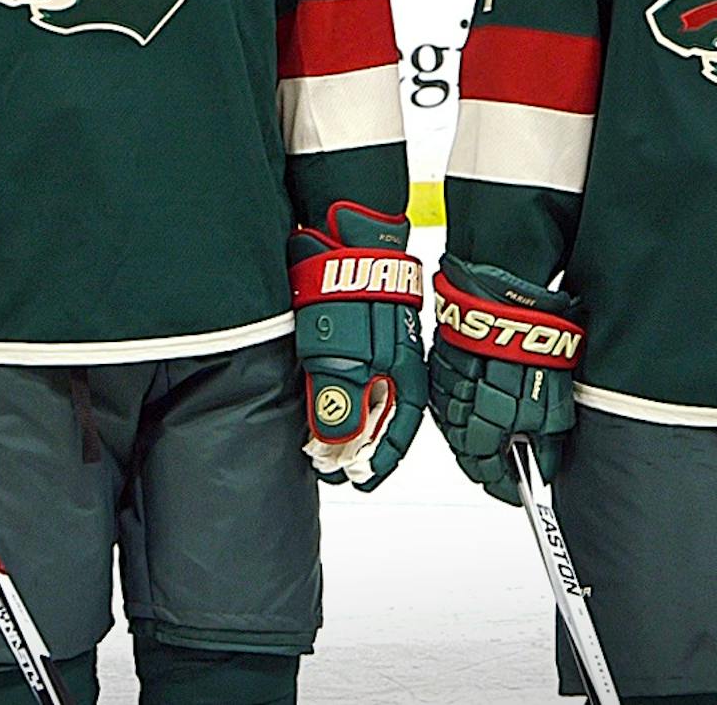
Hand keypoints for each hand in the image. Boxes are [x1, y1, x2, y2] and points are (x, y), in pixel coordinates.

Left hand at [287, 201, 425, 490]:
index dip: (378, 462)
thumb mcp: (344, 360)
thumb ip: (340, 403)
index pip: (398, 433)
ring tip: (319, 436)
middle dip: (358, 445)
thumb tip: (337, 444)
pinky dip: (329, 390)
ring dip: (342, 418)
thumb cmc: (355, 290)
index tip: (357, 480)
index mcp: (405, 375)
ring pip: (360, 395)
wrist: (342, 235)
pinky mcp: (351, 325)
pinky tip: (312, 393)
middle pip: (378, 417)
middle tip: (333, 464)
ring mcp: (372, 343)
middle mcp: (393, 363)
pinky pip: (342, 370)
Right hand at [426, 256, 580, 505]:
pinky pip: (451, 399)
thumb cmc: (525, 351)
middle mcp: (454, 417)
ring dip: (478, 433)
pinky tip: (488, 397)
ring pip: (457, 428)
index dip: (508, 488)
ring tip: (504, 424)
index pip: (490, 479)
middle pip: (469, 456)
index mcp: (480, 435)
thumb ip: (546, 447)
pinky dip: (468, 406)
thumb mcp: (553, 411)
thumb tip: (545, 466)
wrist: (502, 302)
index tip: (520, 489)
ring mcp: (443, 391)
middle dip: (492, 461)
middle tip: (515, 459)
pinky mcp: (438, 366)